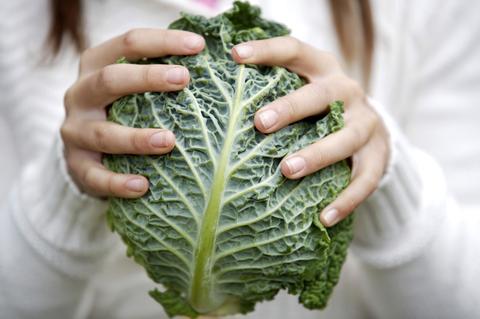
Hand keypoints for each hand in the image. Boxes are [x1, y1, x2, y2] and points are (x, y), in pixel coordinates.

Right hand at [61, 29, 204, 197]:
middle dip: (147, 78)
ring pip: (104, 133)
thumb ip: (161, 77)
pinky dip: (117, 182)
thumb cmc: (122, 110)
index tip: (199, 45)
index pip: (128, 44)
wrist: (86, 150)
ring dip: (137, 138)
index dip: (163, 41)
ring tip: (168, 141)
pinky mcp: (76, 165)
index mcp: (97, 66)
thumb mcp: (133, 88)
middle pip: (110, 80)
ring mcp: (75, 130)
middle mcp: (81, 94)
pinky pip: (94, 176)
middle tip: (184, 79)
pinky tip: (142, 186)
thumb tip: (218, 68)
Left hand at [232, 37, 389, 226]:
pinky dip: (346, 199)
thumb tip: (214, 103)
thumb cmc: (318, 111)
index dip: (267, 50)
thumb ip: (271, 91)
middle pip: (322, 94)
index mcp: (323, 69)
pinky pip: (365, 180)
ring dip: (317, 154)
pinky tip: (323, 218)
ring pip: (346, 138)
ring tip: (287, 169)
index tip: (235, 55)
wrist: (371, 130)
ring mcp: (366, 123)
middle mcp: (348, 91)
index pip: (295, 51)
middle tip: (260, 122)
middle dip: (291, 107)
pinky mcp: (378, 156)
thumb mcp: (302, 91)